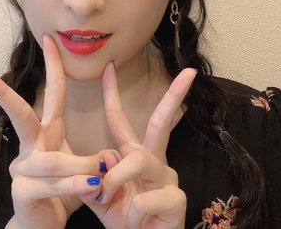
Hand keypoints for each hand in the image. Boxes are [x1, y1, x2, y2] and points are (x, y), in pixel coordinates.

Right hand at [0, 35, 118, 228]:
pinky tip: (91, 187)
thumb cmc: (61, 196)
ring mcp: (22, 170)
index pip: (50, 95)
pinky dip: (75, 186)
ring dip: (79, 166)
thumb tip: (110, 155)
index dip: (52, 67)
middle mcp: (30, 148)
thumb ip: (93, 161)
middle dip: (2, 93)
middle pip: (18, 114)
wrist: (42, 228)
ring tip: (101, 175)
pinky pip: (53, 185)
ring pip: (51, 159)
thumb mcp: (81, 172)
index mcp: (46, 135)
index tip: (49, 40)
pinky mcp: (23, 192)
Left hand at [84, 62, 196, 228]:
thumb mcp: (100, 197)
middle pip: (161, 122)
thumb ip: (92, 177)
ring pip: (139, 160)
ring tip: (107, 198)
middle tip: (189, 73)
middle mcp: (154, 161)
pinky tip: (134, 220)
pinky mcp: (177, 200)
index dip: (111, 95)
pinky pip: (144, 198)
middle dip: (174, 96)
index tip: (107, 67)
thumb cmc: (123, 221)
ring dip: (116, 178)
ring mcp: (168, 179)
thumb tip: (102, 155)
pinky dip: (130, 211)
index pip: (120, 121)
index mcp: (132, 156)